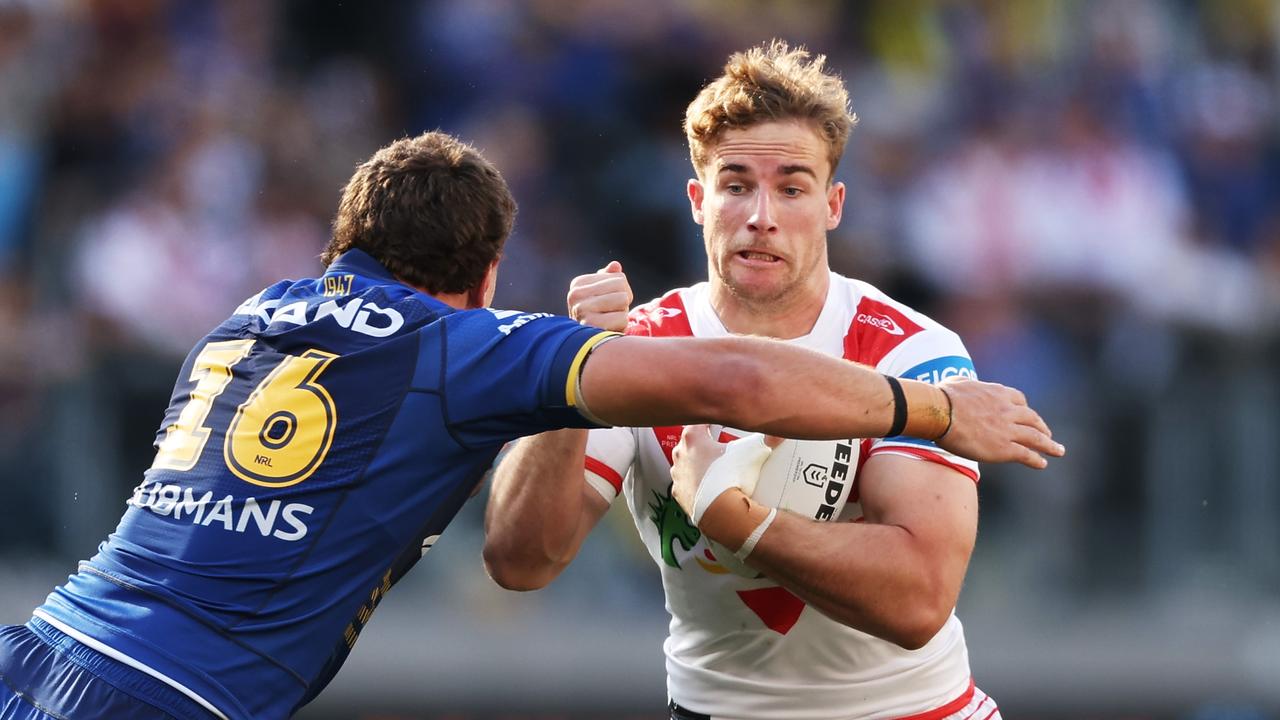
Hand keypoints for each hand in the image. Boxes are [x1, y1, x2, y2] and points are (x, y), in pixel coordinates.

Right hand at [567, 260, 632, 331]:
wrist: (590, 347)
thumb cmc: (601, 316)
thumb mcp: (604, 295)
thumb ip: (610, 278)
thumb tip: (615, 266)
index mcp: (578, 284)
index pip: (619, 277)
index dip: (621, 291)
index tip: (609, 303)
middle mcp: (575, 295)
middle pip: (621, 286)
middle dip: (623, 301)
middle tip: (611, 313)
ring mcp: (581, 310)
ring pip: (623, 299)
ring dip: (622, 312)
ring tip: (610, 320)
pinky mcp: (591, 326)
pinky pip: (622, 318)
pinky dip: (621, 325)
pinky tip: (610, 330)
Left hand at [671, 426, 780, 521]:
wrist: (721, 512)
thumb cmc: (731, 479)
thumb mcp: (752, 453)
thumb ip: (766, 439)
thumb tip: (779, 432)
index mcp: (693, 438)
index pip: (701, 420)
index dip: (713, 421)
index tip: (720, 423)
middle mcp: (680, 453)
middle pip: (692, 441)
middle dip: (705, 443)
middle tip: (721, 446)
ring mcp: (677, 473)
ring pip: (687, 462)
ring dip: (699, 463)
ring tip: (716, 467)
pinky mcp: (678, 491)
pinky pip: (686, 482)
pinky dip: (696, 482)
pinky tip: (709, 484)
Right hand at [934, 379, 1065, 468]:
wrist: (941, 412)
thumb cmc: (943, 396)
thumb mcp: (957, 382)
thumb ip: (965, 384)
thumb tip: (961, 384)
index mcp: (998, 393)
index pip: (1019, 400)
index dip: (1025, 409)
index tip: (1027, 414)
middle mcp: (1008, 410)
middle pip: (1032, 419)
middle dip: (1041, 427)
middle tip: (1047, 434)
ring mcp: (1008, 429)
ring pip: (1036, 437)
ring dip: (1049, 445)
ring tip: (1057, 451)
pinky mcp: (1004, 448)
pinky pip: (1026, 454)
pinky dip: (1037, 459)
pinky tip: (1042, 463)